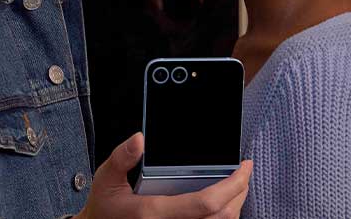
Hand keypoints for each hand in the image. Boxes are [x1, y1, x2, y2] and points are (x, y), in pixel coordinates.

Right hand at [74, 133, 252, 218]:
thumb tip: (140, 139)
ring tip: (237, 184)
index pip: (205, 203)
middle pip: (222, 217)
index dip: (232, 185)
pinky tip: (223, 201)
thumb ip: (122, 157)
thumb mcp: (106, 178)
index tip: (244, 166)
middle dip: (240, 192)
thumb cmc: (105, 205)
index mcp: (154, 213)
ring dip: (235, 206)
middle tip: (244, 172)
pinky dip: (223, 217)